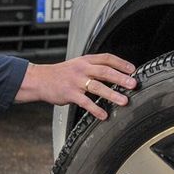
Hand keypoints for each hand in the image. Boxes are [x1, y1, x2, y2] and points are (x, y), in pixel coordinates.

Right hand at [15, 53, 137, 120]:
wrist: (40, 79)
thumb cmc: (61, 74)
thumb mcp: (77, 64)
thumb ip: (94, 67)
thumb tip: (115, 74)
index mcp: (85, 60)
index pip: (106, 58)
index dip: (121, 63)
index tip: (133, 69)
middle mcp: (82, 69)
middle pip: (104, 71)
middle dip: (120, 78)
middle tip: (133, 84)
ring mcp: (76, 82)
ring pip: (97, 87)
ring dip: (112, 94)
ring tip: (124, 101)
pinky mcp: (70, 94)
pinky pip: (85, 102)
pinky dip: (96, 109)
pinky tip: (104, 115)